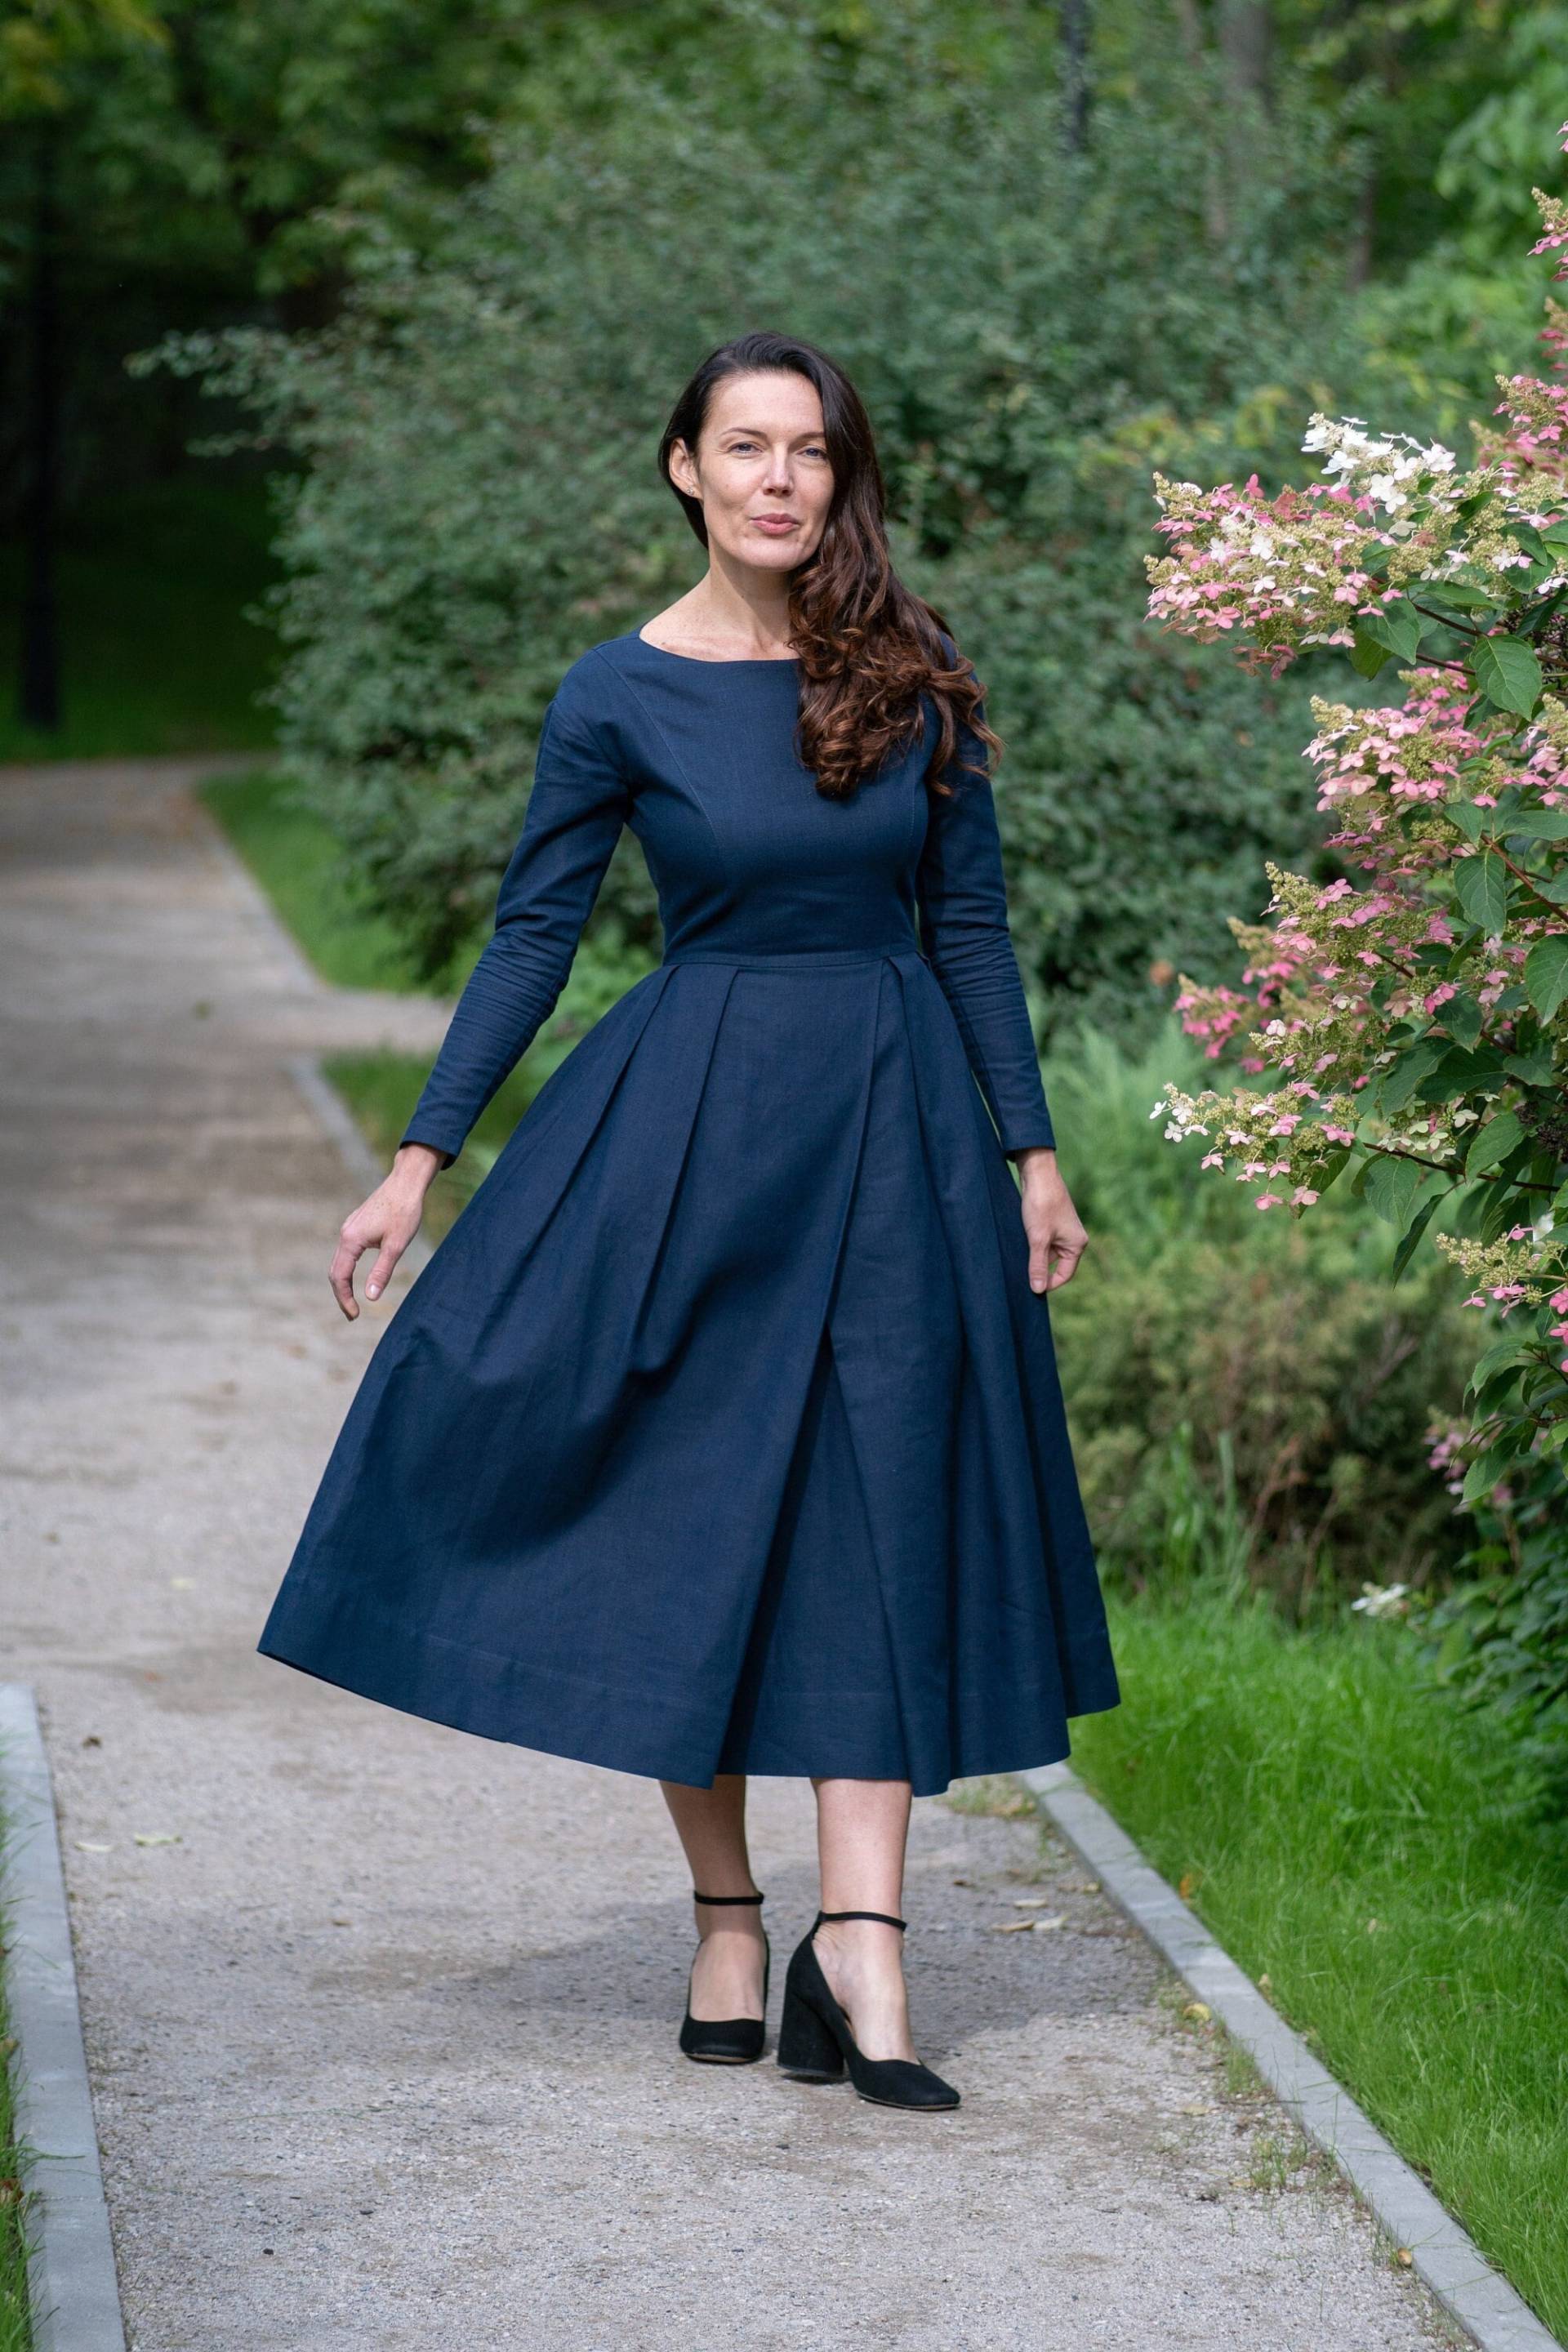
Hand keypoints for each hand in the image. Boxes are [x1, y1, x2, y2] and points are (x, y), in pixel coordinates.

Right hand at [328, 1144, 443, 1319]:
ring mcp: (349, 1228)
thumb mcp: (396, 1246)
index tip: (355, 1316)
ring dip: (344, 1282)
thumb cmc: (405, 1212)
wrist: (406, 1182)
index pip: (340, 1277)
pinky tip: (356, 1277)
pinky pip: (346, 1252)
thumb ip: (382, 1272)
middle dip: (342, 1294)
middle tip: (353, 1314)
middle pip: (335, 1271)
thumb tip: (371, 1298)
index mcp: (351, 1239)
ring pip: (340, 1261)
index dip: (345, 1299)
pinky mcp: (356, 1225)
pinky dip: (347, 1269)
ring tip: (353, 1301)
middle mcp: (345, 1233)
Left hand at [1011, 1147, 1086, 1294]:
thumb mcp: (1038, 1239)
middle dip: (1038, 1267)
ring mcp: (1062, 1230)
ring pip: (1046, 1252)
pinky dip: (1032, 1243)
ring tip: (1019, 1249)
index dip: (1048, 1283)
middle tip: (1020, 1268)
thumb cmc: (1041, 1205)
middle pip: (1055, 1264)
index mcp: (1077, 1244)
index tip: (1030, 1287)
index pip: (1065, 1275)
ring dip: (1033, 1254)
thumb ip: (1038, 1265)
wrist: (1038, 1174)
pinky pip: (1043, 1241)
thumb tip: (1038, 1290)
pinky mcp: (1051, 1222)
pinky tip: (1020, 1239)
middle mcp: (1073, 1238)